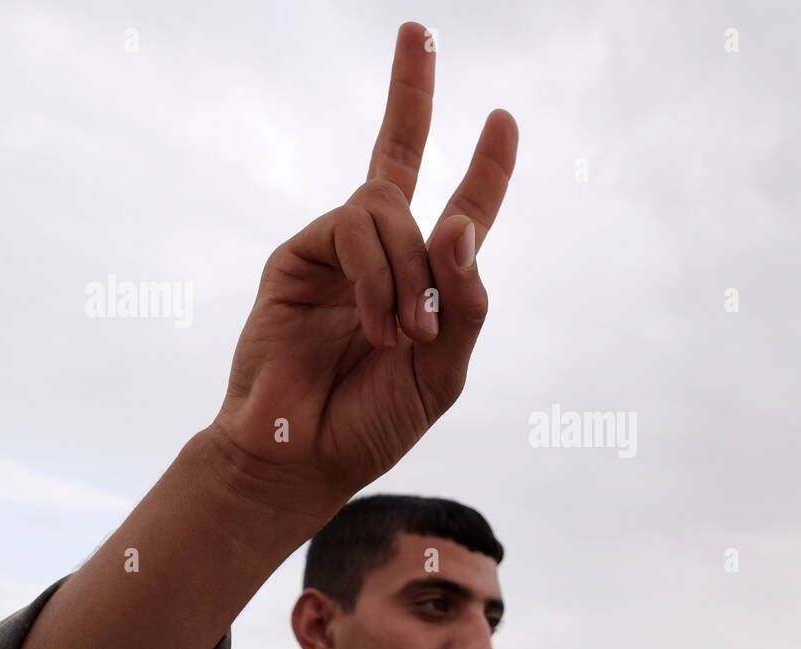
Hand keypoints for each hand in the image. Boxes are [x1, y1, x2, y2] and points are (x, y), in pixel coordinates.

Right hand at [211, 22, 517, 519]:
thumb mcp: (445, 368)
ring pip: (390, 211)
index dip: (485, 169)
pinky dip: (379, 279)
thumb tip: (459, 224)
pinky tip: (379, 327)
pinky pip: (354, 231)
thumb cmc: (375, 419)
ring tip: (406, 336)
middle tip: (419, 30)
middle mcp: (379, 255)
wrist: (304, 454)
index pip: (458, 213)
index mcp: (424, 282)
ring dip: (411, 274)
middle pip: (398, 155)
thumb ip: (465, 301)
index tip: (503, 119)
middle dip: (410, 93)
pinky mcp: (297, 255)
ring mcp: (337, 251)